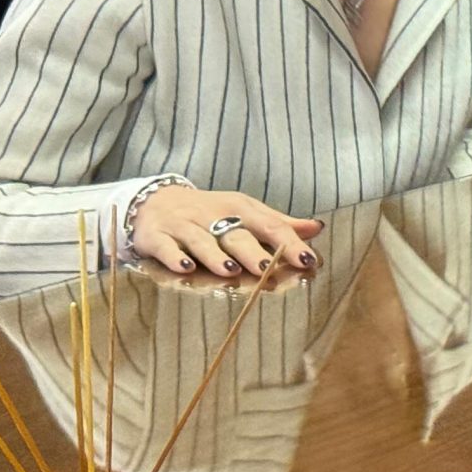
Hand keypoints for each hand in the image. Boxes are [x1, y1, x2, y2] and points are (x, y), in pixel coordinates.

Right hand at [130, 184, 321, 278]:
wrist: (154, 200)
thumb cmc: (209, 211)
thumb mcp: (245, 211)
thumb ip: (279, 223)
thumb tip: (316, 228)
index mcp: (239, 208)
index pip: (269, 225)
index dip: (289, 242)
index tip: (307, 260)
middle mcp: (213, 215)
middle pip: (236, 234)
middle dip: (253, 251)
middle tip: (268, 268)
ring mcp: (184, 225)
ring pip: (202, 240)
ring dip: (216, 255)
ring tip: (231, 270)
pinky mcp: (157, 236)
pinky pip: (166, 247)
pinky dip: (175, 257)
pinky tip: (185, 268)